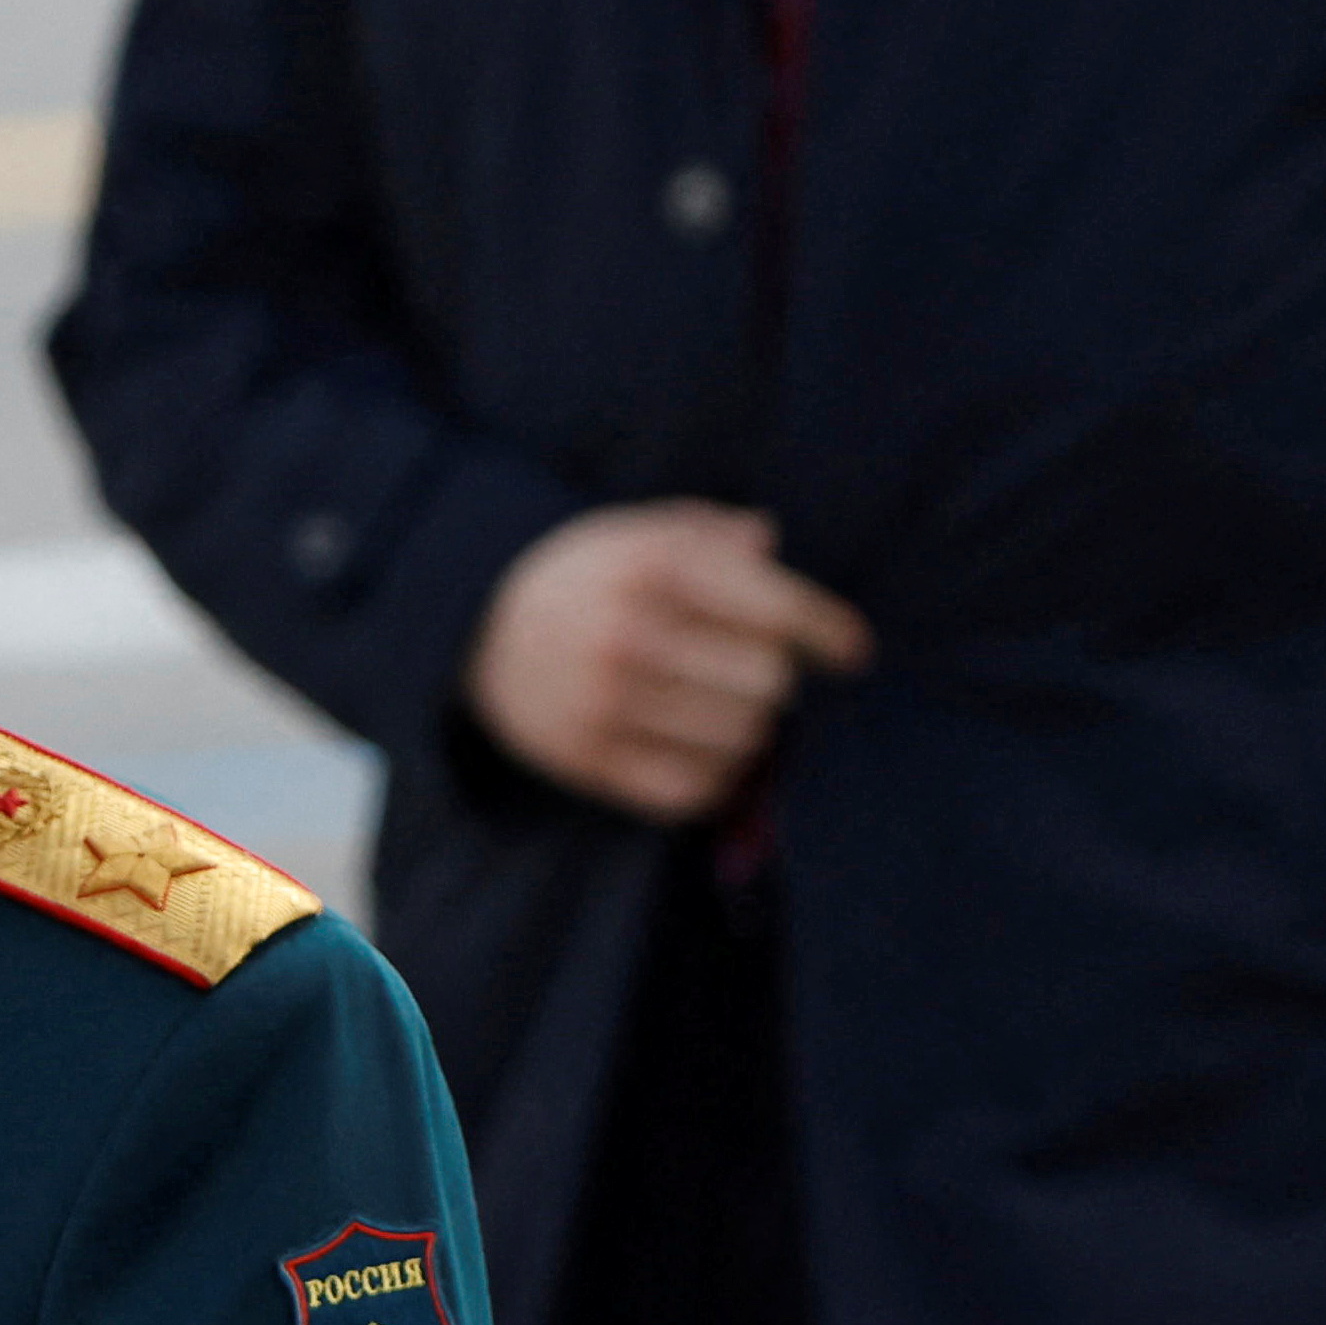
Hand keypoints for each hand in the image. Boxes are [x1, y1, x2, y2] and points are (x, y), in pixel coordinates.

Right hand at [461, 501, 871, 821]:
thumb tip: (769, 542)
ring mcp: (606, 704)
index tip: (853, 652)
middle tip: (749, 671)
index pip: (773, 608)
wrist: (472, 627)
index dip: (826, 633)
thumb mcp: (637, 532)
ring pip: (739, 743)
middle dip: (772, 679)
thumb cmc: (582, 576)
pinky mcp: (589, 761)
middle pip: (768, 684)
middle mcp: (630, 633)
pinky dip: (713, 777)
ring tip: (721, 710)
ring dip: (746, 732)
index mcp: (652, 565)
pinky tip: (701, 752)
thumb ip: (709, 534)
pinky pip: (693, 792)